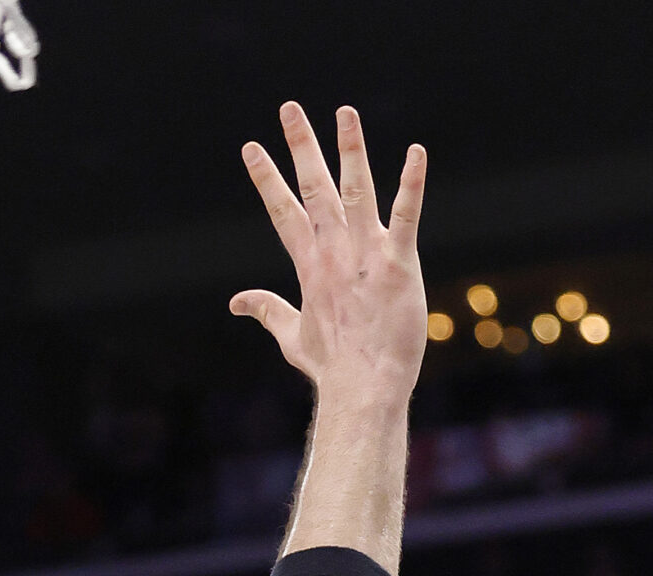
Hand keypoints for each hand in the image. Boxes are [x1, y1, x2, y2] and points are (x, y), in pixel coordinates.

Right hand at [230, 105, 427, 403]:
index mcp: (309, 266)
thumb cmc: (331, 369)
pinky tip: (417, 152)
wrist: (363, 390)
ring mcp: (366, 255)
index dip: (267, 178)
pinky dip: (411, 183)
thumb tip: (235, 302)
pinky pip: (406, 215)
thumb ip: (266, 310)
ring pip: (356, 190)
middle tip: (289, 108)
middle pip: (314, 188)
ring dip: (350, 149)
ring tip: (344, 111)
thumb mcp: (292, 337)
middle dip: (300, 146)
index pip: (283, 212)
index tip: (252, 147)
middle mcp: (334, 252)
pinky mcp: (398, 264)